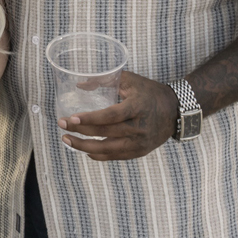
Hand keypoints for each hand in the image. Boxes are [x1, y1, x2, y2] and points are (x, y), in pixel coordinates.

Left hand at [57, 70, 178, 160]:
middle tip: (61, 125)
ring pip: (107, 149)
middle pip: (105, 133)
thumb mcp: (130, 80)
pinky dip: (98, 155)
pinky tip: (85, 150)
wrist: (176, 110)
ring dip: (84, 146)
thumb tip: (80, 85)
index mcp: (137, 107)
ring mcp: (140, 142)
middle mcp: (139, 128)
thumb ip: (105, 80)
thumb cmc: (149, 92)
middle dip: (80, 131)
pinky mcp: (140, 152)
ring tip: (66, 140)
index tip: (71, 118)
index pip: (110, 116)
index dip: (90, 118)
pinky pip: (115, 156)